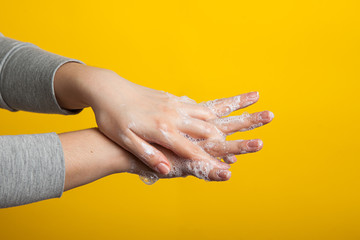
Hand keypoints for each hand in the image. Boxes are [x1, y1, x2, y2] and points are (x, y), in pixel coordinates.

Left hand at [54, 63, 272, 176]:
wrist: (107, 89)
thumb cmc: (113, 118)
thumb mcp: (125, 139)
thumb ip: (147, 154)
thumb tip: (166, 168)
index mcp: (162, 129)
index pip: (191, 150)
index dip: (210, 162)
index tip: (228, 171)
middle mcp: (172, 116)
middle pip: (206, 130)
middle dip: (230, 137)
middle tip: (254, 139)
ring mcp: (173, 104)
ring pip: (205, 114)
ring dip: (225, 120)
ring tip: (247, 118)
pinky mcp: (170, 97)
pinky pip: (195, 105)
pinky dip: (210, 111)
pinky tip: (216, 114)